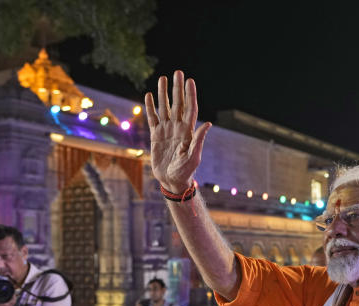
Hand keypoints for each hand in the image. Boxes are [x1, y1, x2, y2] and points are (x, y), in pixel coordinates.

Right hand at [145, 70, 212, 193]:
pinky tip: (149, 96)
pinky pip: (153, 118)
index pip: (189, 108)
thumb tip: (208, 124)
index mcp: (188, 131)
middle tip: (178, 72)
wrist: (172, 181)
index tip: (190, 80)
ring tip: (162, 78)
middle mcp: (177, 127)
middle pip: (177, 104)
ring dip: (163, 93)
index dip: (190, 94)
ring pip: (164, 108)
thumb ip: (199, 140)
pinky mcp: (156, 136)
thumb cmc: (185, 171)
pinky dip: (150, 107)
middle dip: (177, 88)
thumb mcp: (193, 157)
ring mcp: (166, 130)